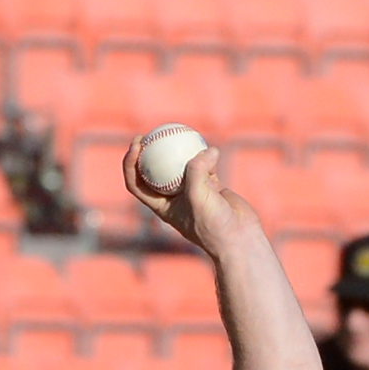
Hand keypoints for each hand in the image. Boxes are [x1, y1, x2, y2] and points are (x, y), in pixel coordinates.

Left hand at [121, 137, 257, 261]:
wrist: (238, 237)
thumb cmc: (213, 224)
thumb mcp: (198, 196)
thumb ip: (197, 170)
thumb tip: (206, 150)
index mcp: (160, 206)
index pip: (136, 184)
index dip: (130, 164)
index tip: (137, 145)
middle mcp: (173, 199)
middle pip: (153, 172)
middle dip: (148, 151)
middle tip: (152, 132)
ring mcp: (192, 191)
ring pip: (180, 165)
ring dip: (180, 150)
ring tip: (180, 133)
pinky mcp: (210, 186)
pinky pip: (204, 164)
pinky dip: (206, 155)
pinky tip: (210, 147)